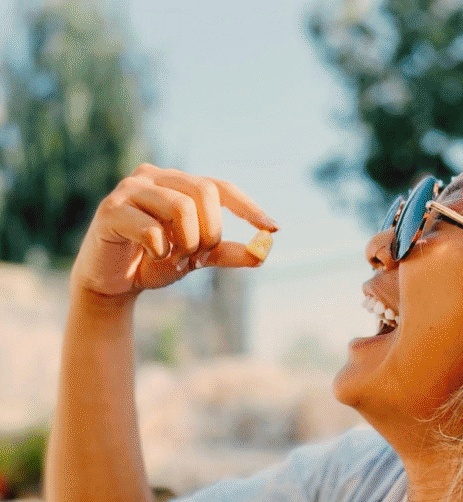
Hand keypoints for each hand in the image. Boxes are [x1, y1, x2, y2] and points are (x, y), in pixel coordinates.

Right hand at [70, 163, 279, 299]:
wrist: (111, 283)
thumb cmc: (152, 262)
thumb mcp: (195, 258)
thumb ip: (227, 253)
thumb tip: (264, 252)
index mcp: (177, 183)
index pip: (220, 186)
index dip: (248, 207)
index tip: (272, 228)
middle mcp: (154, 177)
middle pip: (204, 191)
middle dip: (210, 231)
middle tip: (198, 255)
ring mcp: (130, 190)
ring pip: (180, 208)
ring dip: (186, 243)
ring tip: (172, 257)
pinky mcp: (111, 210)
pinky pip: (151, 230)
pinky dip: (160, 250)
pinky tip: (151, 256)